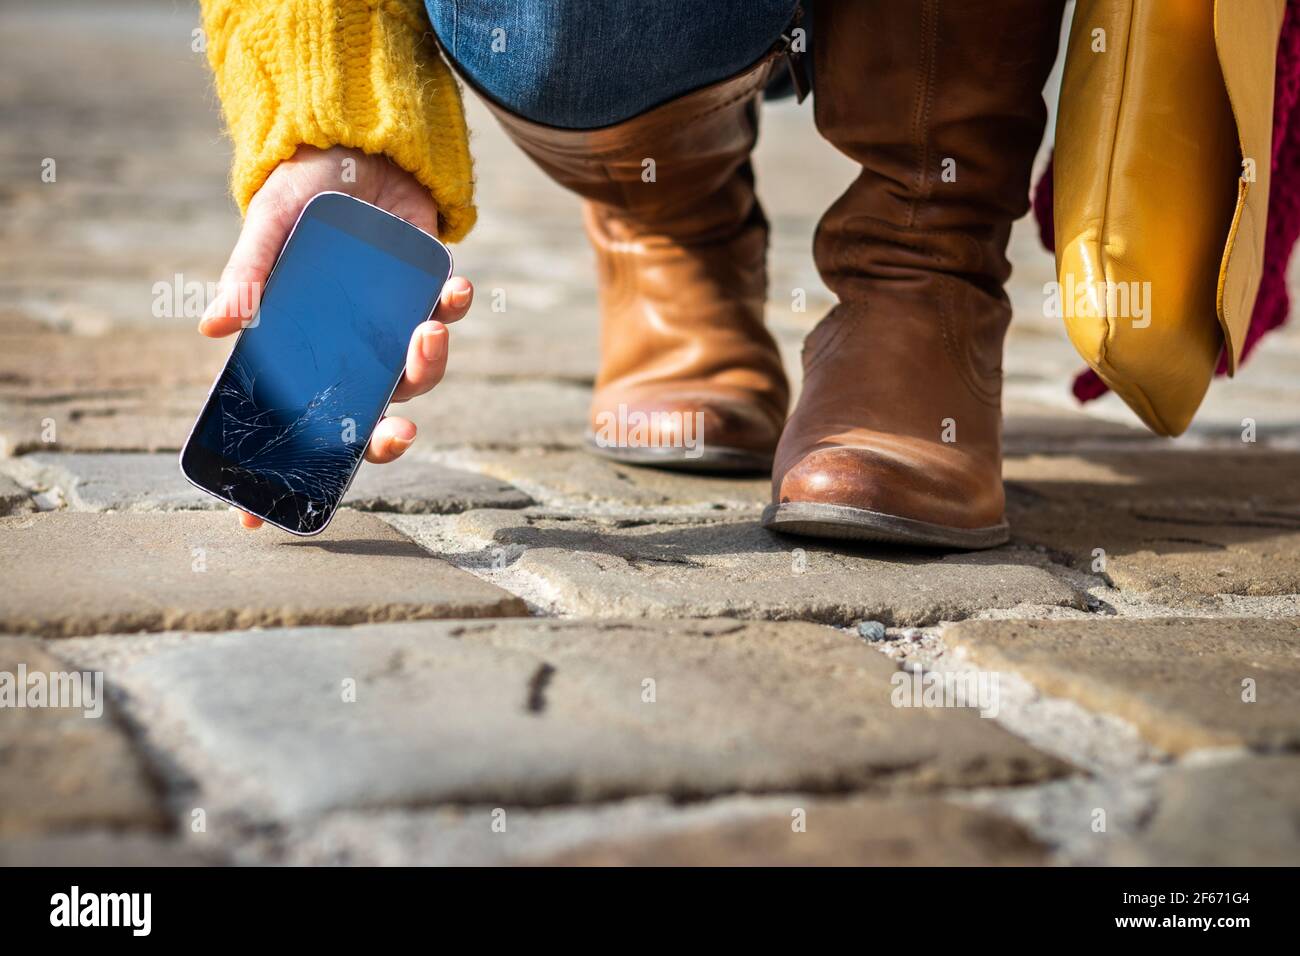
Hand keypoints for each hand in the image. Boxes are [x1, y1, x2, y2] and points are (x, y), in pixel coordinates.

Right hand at [198, 145, 470, 529]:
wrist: (355, 143)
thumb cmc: (303, 196)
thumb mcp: (269, 228)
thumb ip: (248, 276)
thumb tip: (215, 328)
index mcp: (309, 351)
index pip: (299, 426)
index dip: (286, 472)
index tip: (261, 519)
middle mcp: (354, 352)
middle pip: (372, 419)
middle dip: (387, 439)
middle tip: (399, 434)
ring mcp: (395, 328)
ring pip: (418, 375)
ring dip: (428, 365)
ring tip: (426, 329)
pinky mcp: (431, 294)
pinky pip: (446, 317)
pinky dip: (454, 308)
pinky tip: (455, 290)